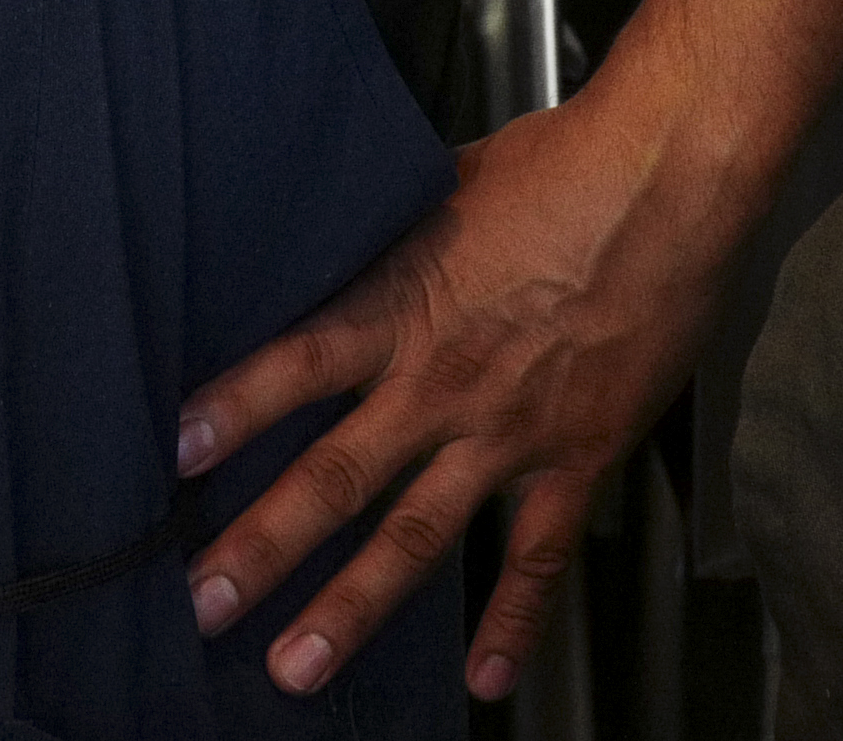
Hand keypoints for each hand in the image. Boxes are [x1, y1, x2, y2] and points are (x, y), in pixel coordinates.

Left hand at [171, 79, 760, 703]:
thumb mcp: (443, 184)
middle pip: (336, 475)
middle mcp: (442, 381)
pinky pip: (538, 558)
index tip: (175, 452)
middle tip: (205, 603)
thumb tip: (341, 234)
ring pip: (415, 535)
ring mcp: (508, 431)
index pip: (297, 363)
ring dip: (351, 607)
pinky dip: (511, 623)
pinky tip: (484, 678)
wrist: (667, 182)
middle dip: (264, 546)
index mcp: (405, 304)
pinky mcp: (577, 458)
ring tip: (296, 667)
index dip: (234, 407)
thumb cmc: (562, 165)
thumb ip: (389, 235)